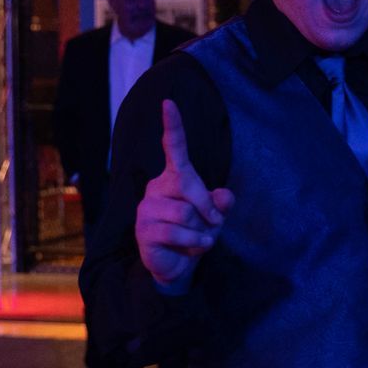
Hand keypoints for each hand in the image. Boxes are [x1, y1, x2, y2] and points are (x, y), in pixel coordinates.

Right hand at [135, 99, 235, 290]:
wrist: (178, 264)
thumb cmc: (196, 231)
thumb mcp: (216, 216)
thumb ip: (221, 203)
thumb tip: (225, 197)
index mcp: (173, 177)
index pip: (173, 147)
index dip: (173, 125)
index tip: (169, 103)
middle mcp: (156, 187)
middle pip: (189, 184)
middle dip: (207, 206)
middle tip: (214, 223)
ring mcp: (146, 208)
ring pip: (185, 212)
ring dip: (201, 230)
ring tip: (197, 238)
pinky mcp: (143, 230)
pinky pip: (177, 232)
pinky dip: (194, 242)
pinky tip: (193, 247)